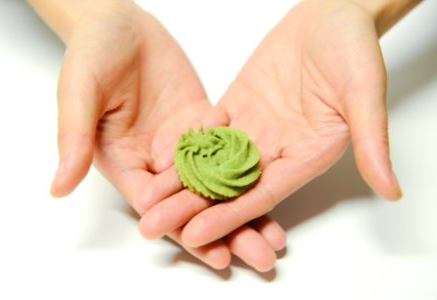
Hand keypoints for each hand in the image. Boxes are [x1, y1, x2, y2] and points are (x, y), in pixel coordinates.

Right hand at [45, 1, 285, 270]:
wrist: (120, 23)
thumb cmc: (91, 53)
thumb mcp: (79, 93)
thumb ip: (72, 138)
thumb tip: (57, 188)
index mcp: (124, 161)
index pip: (156, 206)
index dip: (185, 229)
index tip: (215, 253)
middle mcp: (155, 159)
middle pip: (192, 202)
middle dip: (226, 230)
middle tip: (259, 256)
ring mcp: (182, 141)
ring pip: (215, 181)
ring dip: (244, 206)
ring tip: (275, 236)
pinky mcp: (202, 122)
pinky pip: (227, 145)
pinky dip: (248, 165)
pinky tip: (276, 182)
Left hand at [140, 0, 401, 250]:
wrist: (330, 14)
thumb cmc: (352, 48)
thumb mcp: (364, 91)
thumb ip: (372, 140)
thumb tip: (392, 190)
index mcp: (306, 155)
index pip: (263, 195)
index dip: (229, 217)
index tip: (195, 235)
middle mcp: (277, 150)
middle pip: (230, 187)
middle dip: (192, 209)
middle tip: (154, 226)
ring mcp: (254, 131)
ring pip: (212, 164)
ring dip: (180, 183)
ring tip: (146, 199)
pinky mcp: (237, 109)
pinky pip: (207, 133)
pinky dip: (184, 147)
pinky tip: (157, 159)